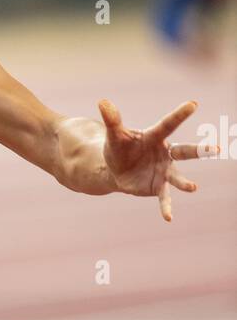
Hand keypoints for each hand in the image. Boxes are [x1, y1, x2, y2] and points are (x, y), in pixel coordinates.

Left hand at [98, 97, 213, 222]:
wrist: (116, 170)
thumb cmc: (119, 148)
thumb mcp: (114, 135)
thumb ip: (112, 120)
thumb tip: (103, 101)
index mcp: (156, 137)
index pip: (169, 124)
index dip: (180, 114)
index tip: (193, 104)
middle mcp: (165, 154)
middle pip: (184, 151)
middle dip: (200, 151)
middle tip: (217, 149)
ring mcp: (164, 171)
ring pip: (178, 176)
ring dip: (185, 183)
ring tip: (193, 187)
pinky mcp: (158, 187)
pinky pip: (164, 198)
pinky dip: (166, 207)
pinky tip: (169, 218)